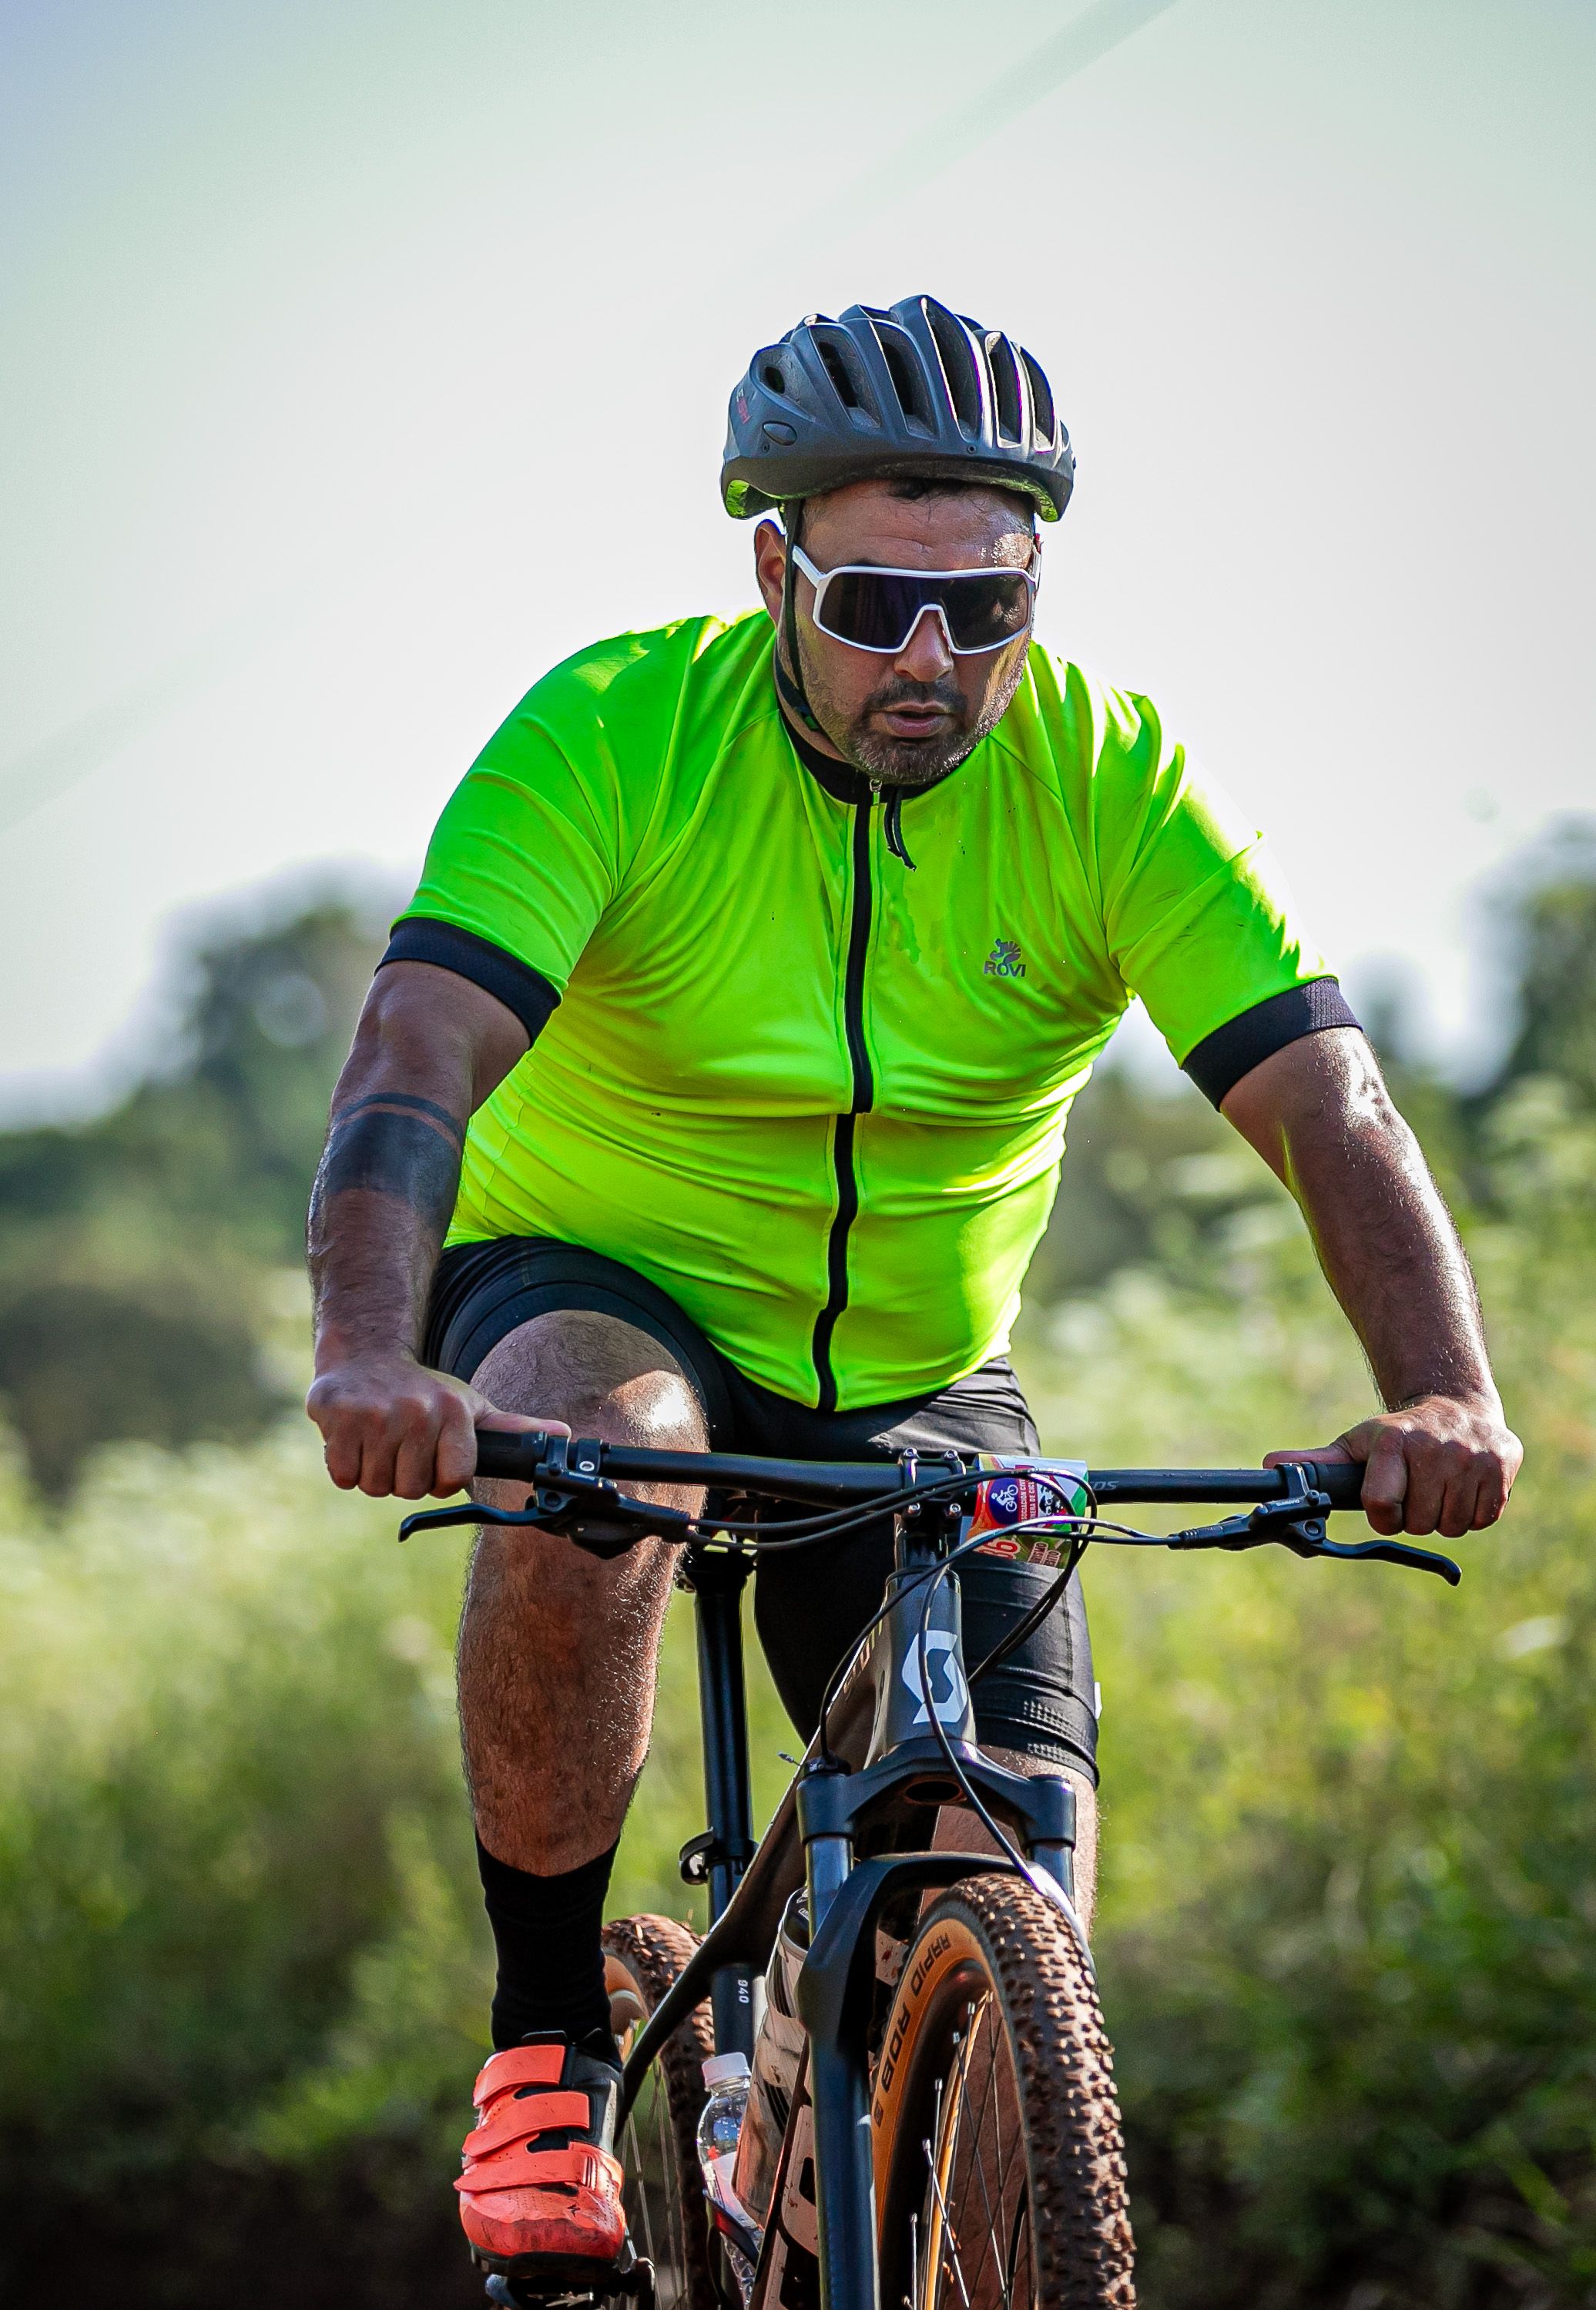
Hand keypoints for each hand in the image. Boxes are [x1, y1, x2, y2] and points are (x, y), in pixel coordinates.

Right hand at [306, 1350, 568, 1499]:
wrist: (366, 1354)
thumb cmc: (425, 1391)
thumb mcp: (472, 1406)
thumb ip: (514, 1428)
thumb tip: (564, 1435)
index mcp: (452, 1411)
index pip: (451, 1482)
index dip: (441, 1478)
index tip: (434, 1458)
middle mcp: (415, 1410)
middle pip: (410, 1488)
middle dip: (405, 1476)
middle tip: (402, 1446)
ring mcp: (373, 1413)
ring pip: (376, 1486)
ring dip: (375, 1472)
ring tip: (380, 1441)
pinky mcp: (335, 1415)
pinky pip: (343, 1475)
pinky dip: (346, 1466)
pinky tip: (355, 1439)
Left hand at [1265, 1394, 1522, 1539]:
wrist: (1456, 1404)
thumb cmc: (1397, 1435)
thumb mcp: (1356, 1445)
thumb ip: (1317, 1464)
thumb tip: (1270, 1467)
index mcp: (1393, 1441)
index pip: (1382, 1509)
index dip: (1383, 1515)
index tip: (1386, 1503)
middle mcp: (1434, 1446)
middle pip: (1420, 1524)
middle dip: (1414, 1515)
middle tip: (1416, 1489)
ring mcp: (1472, 1455)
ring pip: (1453, 1525)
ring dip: (1444, 1515)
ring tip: (1439, 1486)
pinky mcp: (1502, 1464)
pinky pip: (1484, 1518)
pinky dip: (1473, 1511)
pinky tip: (1463, 1486)